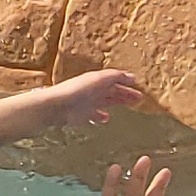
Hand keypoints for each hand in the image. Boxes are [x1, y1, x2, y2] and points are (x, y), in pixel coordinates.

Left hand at [21, 67, 144, 136]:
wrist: (56, 106)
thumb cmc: (75, 91)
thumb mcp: (98, 80)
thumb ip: (115, 77)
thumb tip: (132, 77)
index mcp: (98, 80)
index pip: (116, 80)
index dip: (127, 83)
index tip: (138, 86)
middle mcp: (94, 90)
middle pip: (113, 91)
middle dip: (126, 94)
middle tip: (139, 98)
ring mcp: (88, 103)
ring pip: (106, 102)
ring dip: (117, 103)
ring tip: (127, 106)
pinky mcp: (82, 115)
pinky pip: (95, 115)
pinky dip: (101, 116)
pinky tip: (106, 118)